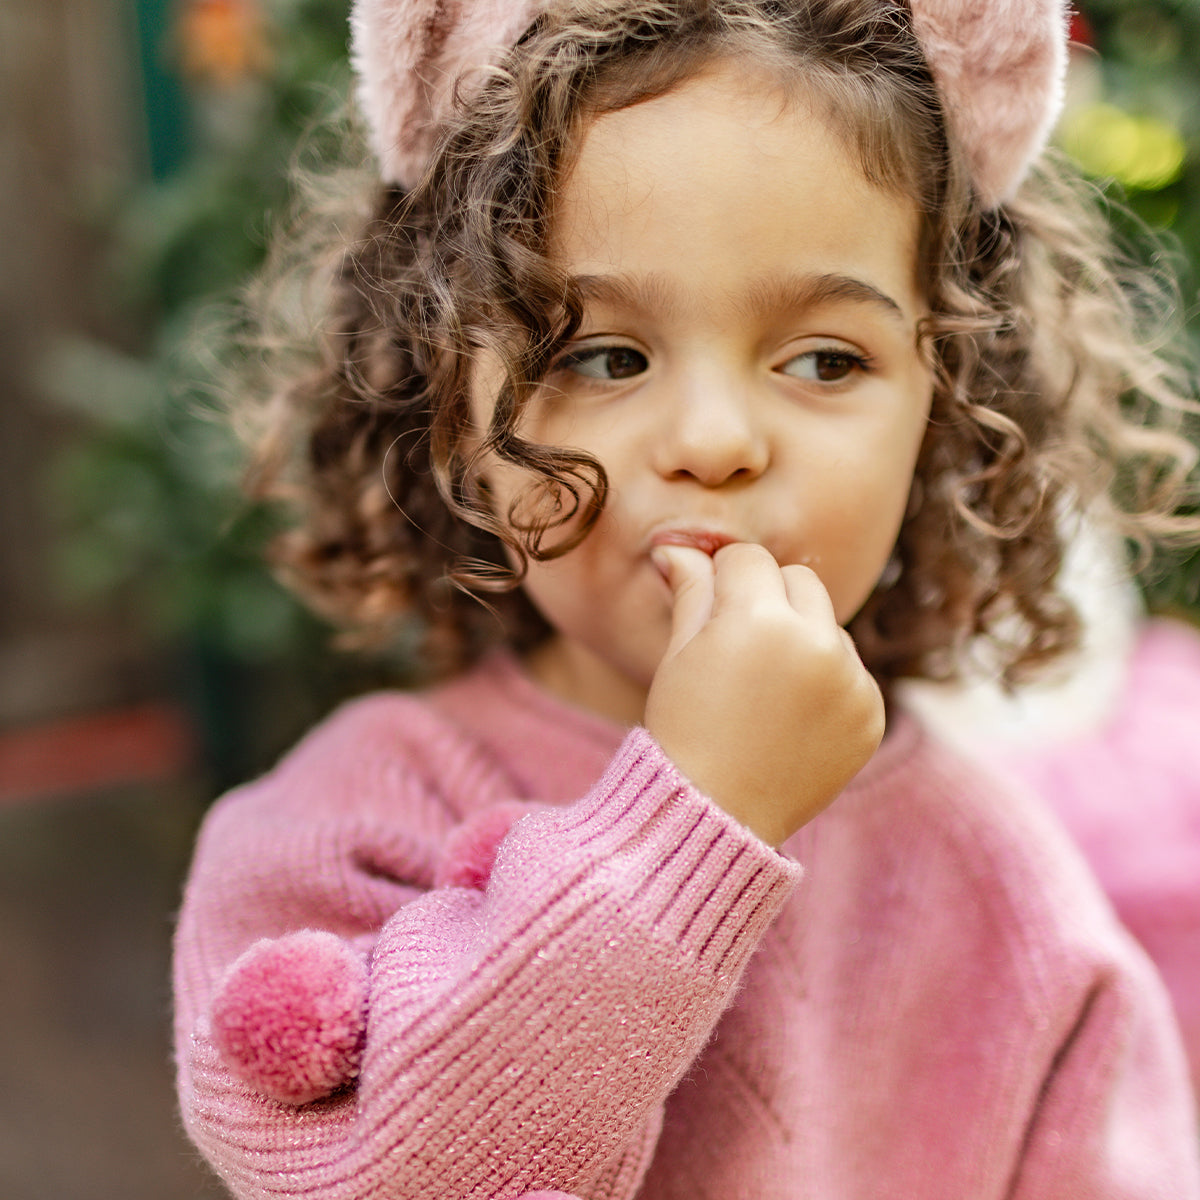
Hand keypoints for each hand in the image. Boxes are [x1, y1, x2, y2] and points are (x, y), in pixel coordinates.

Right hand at [644, 543, 883, 845]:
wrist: (715, 813)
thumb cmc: (684, 729)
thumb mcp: (678, 653)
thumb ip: (691, 590)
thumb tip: (678, 546)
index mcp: (759, 619)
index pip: (748, 558)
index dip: (722, 579)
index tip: (709, 611)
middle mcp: (815, 642)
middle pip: (799, 578)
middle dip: (769, 598)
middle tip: (739, 646)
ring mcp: (850, 680)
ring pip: (829, 622)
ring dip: (802, 637)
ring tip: (765, 689)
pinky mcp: (871, 712)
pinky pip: (851, 669)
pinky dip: (826, 681)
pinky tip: (791, 717)